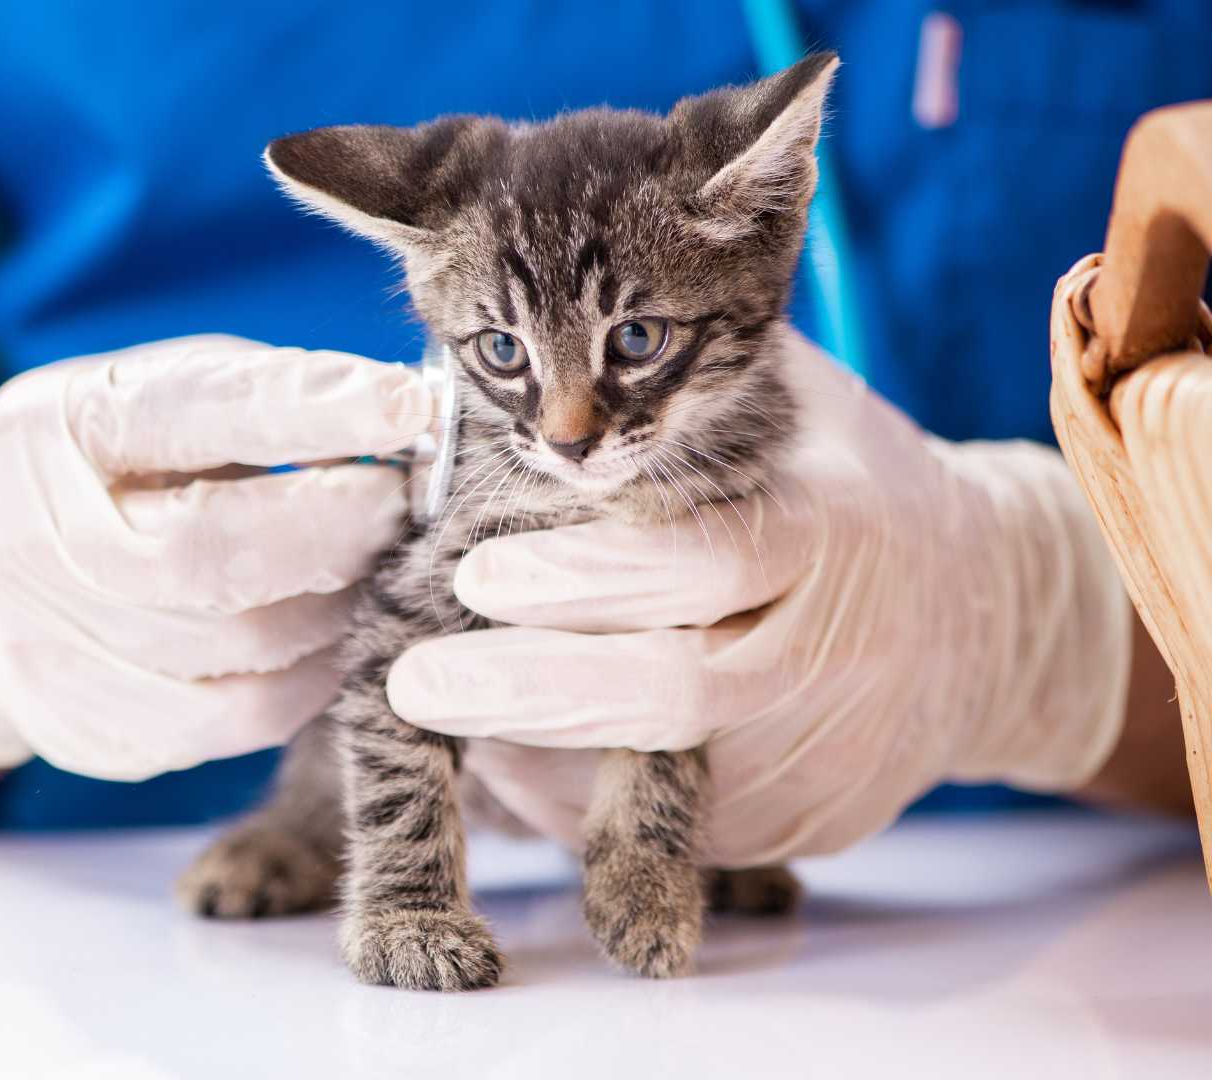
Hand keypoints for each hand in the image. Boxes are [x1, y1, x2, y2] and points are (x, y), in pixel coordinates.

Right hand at [0, 335, 430, 780]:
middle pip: (206, 555)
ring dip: (336, 612)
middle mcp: (28, 539)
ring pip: (234, 651)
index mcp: (54, 428)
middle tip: (401, 510)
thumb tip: (403, 422)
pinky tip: (330, 643)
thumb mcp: (156, 396)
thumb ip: (263, 402)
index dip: (305, 410)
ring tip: (374, 576)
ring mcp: (43, 645)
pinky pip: (231, 721)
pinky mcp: (81, 727)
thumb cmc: (104, 469)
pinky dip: (307, 682)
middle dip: (333, 533)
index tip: (403, 409)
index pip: (186, 413)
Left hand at [386, 334, 1131, 864]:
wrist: (981, 610)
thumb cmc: (841, 484)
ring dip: (539, 757)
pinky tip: (520, 758)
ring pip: (663, 781)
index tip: (477, 573)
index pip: (704, 560)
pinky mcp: (812, 819)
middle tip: (415, 682)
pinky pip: (681, 829)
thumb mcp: (789, 407)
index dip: (587, 573)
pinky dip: (589, 802)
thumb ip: (679, 393)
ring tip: (448, 712)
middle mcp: (836, 651)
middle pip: (674, 693)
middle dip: (530, 691)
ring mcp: (829, 750)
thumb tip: (527, 354)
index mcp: (830, 530)